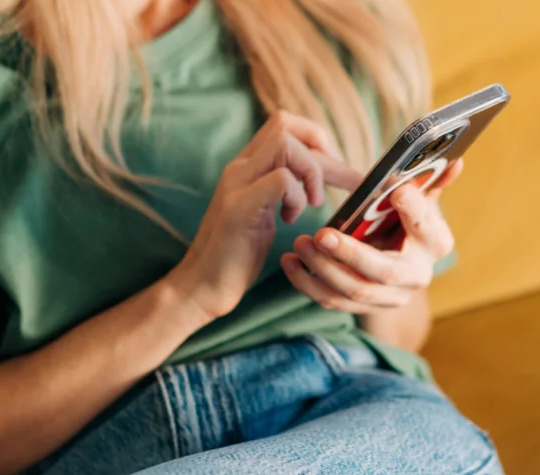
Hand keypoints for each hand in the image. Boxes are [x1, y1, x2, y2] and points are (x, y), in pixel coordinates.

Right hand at [166, 111, 357, 319]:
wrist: (202, 286)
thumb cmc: (236, 256)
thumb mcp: (264, 214)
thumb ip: (281, 191)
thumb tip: (320, 178)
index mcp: (246, 167)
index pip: (284, 123)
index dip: (316, 139)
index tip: (333, 172)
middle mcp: (239, 168)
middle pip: (285, 123)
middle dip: (322, 150)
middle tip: (337, 184)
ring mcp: (236, 185)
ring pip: (284, 143)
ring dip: (311, 172)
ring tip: (313, 203)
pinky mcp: (238, 208)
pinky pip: (280, 180)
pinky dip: (298, 197)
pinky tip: (290, 219)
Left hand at [281, 159, 463, 313]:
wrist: (398, 263)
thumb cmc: (405, 221)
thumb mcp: (420, 201)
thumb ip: (430, 181)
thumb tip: (455, 160)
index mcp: (435, 244)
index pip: (427, 228)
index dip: (414, 211)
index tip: (394, 191)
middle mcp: (416, 276)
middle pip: (383, 271)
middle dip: (350, 254)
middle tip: (321, 234)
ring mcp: (389, 297)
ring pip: (353, 291)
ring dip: (322, 269)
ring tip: (299, 244)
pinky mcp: (362, 307)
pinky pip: (331, 301)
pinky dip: (306, 283)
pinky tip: (289, 262)